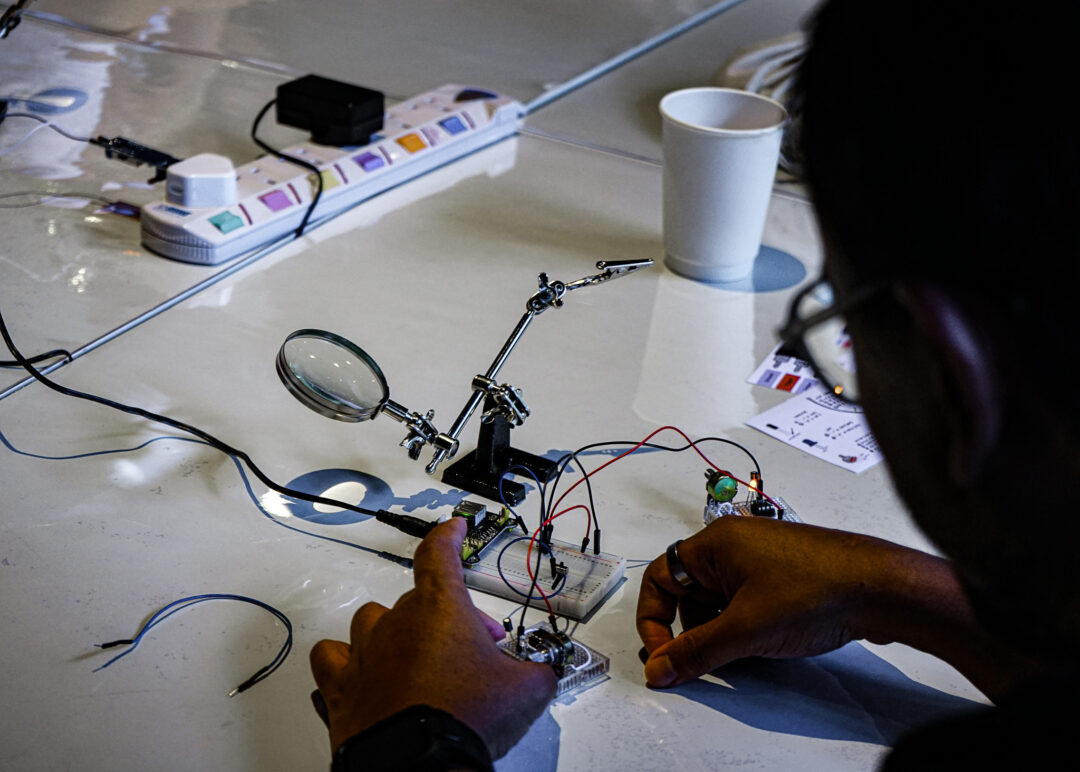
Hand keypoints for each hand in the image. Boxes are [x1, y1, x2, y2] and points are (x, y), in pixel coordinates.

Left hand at [310, 517, 557, 757]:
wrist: (420, 765)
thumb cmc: (463, 720)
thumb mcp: (524, 691)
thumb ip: (536, 672)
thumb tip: (542, 676)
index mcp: (439, 608)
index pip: (439, 553)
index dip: (447, 536)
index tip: (453, 527)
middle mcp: (396, 622)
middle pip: (418, 599)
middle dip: (448, 619)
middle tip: (473, 650)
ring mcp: (364, 653)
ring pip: (372, 621)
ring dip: (394, 633)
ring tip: (416, 657)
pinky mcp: (340, 687)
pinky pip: (330, 657)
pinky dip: (344, 659)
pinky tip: (358, 669)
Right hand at [636, 516, 953, 687]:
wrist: (881, 588)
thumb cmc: (818, 589)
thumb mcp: (745, 630)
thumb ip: (696, 652)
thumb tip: (660, 668)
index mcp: (715, 544)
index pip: (659, 577)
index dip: (653, 618)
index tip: (663, 653)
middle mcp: (734, 545)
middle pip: (686, 591)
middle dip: (690, 628)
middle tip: (703, 658)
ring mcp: (759, 559)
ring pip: (717, 601)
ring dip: (720, 629)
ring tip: (744, 649)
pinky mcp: (782, 575)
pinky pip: (744, 602)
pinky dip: (744, 625)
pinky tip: (765, 641)